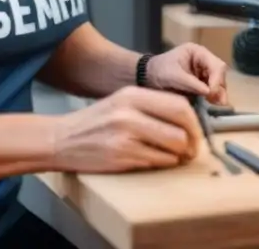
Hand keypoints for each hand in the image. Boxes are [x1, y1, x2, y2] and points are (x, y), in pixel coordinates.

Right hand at [51, 86, 201, 172]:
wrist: (62, 139)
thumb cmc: (96, 121)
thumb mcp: (121, 101)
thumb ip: (151, 105)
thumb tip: (186, 119)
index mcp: (133, 95)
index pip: (179, 104)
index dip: (194, 121)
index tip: (197, 131)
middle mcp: (131, 113)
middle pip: (181, 125)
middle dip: (192, 140)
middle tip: (192, 148)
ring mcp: (126, 136)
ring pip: (173, 147)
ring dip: (179, 155)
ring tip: (176, 156)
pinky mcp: (122, 157)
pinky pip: (157, 162)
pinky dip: (163, 163)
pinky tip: (156, 160)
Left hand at [146, 44, 227, 104]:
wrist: (147, 78)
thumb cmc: (159, 71)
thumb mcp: (173, 76)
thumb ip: (191, 83)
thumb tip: (209, 92)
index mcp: (198, 53)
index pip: (216, 65)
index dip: (217, 80)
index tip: (212, 94)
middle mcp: (204, 62)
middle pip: (220, 75)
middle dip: (219, 89)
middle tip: (218, 104)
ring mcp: (204, 74)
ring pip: (218, 85)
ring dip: (218, 96)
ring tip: (216, 108)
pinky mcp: (201, 85)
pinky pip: (211, 93)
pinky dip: (212, 100)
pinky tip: (211, 108)